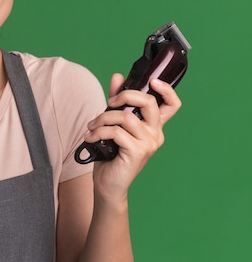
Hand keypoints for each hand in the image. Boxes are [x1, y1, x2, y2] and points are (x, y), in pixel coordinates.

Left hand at [84, 73, 181, 200]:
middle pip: (149, 102)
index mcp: (154, 126)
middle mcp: (156, 134)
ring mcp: (149, 143)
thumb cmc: (111, 155)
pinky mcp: (138, 152)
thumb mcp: (113, 124)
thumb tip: (118, 76)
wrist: (109, 185)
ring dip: (103, 118)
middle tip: (108, 102)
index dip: (166, 89)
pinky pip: (116, 131)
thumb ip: (117, 102)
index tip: (152, 81)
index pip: (172, 105)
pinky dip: (99, 131)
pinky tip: (90, 137)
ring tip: (91, 126)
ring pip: (126, 116)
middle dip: (125, 95)